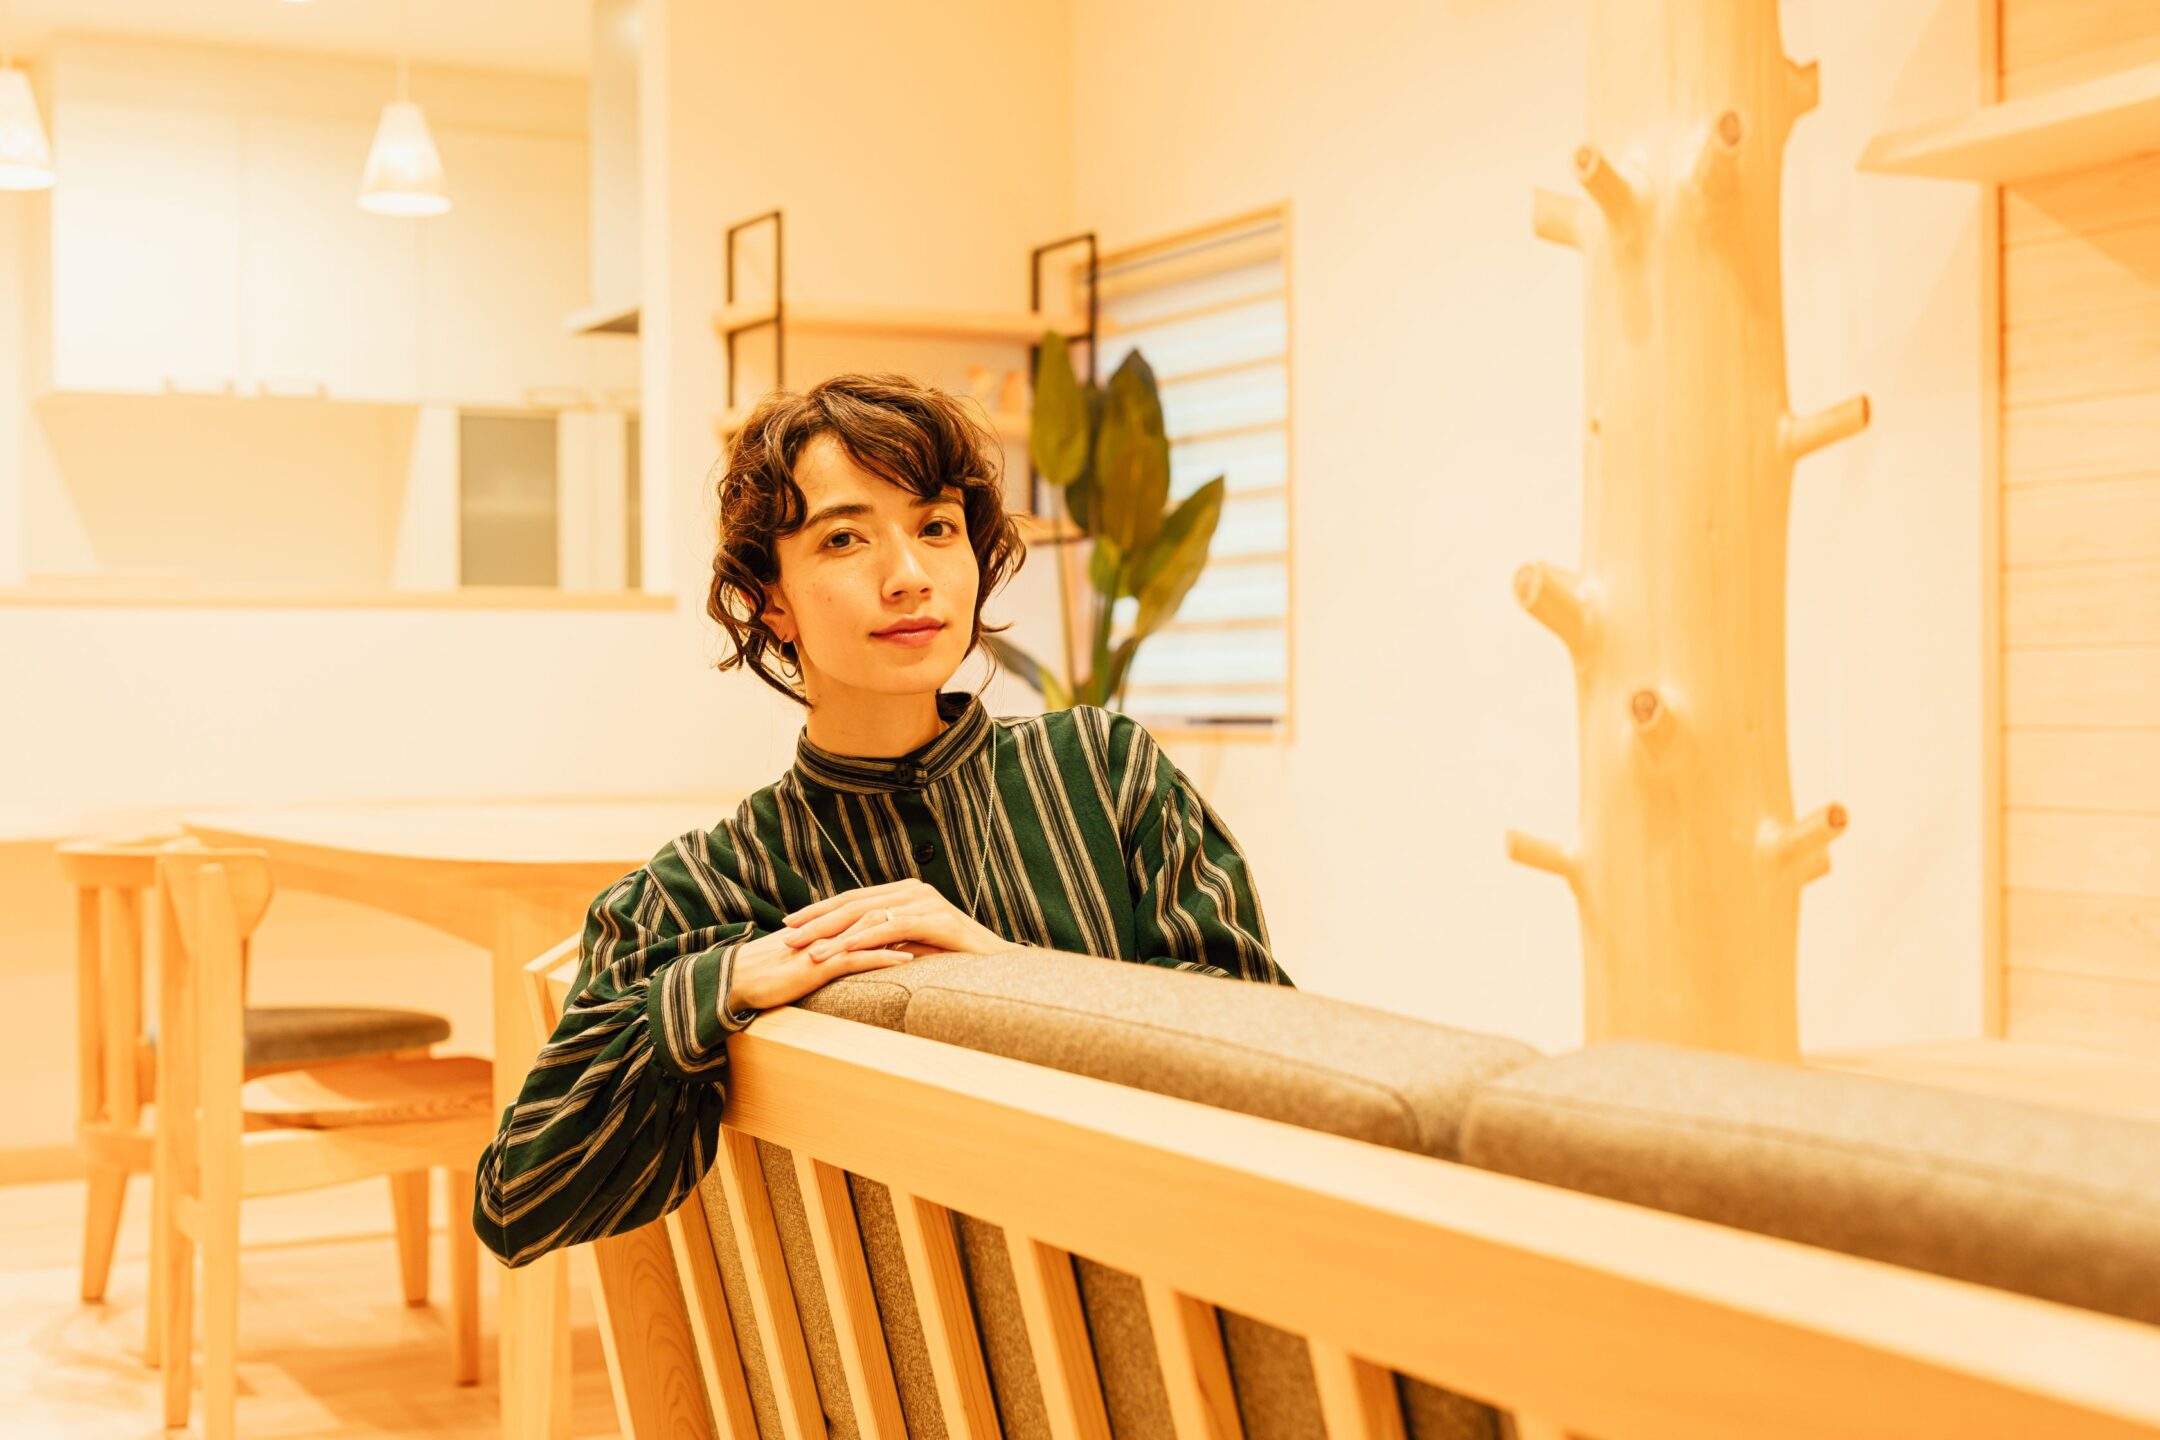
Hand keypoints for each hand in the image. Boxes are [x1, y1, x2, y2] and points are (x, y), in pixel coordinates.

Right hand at [725, 925, 935, 1014]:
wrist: (735, 981)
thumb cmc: (766, 974)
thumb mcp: (804, 959)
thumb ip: (827, 953)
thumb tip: (846, 956)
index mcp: (829, 926)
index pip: (874, 913)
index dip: (904, 915)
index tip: (932, 920)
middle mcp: (830, 929)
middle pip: (881, 917)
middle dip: (916, 920)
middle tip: (948, 925)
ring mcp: (825, 944)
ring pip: (874, 933)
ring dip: (909, 934)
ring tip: (940, 939)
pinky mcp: (818, 963)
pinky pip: (857, 957)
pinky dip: (885, 956)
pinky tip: (910, 958)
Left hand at [779, 878, 1011, 966]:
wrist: (1000, 969)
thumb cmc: (955, 961)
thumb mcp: (912, 947)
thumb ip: (884, 941)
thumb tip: (844, 948)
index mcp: (904, 893)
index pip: (853, 899)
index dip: (819, 910)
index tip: (790, 923)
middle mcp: (913, 891)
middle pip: (855, 903)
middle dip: (817, 921)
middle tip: (787, 935)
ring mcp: (927, 903)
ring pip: (870, 914)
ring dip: (835, 933)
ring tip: (809, 949)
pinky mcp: (939, 920)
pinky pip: (893, 927)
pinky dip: (865, 939)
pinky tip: (843, 949)